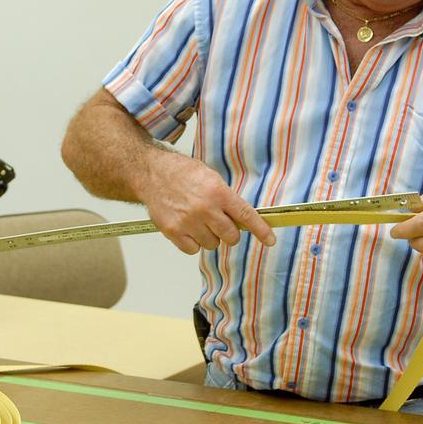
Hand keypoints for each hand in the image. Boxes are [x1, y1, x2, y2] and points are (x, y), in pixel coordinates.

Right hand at [137, 152, 276, 253]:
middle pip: (231, 236)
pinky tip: (188, 228)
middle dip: (229, 233)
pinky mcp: (173, 231)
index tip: (270, 240)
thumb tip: (243, 220)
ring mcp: (188, 222)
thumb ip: (226, 199)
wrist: (152, 173)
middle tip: (219, 223)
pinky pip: (193, 250)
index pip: (246, 216)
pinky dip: (193, 243)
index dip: (261, 230)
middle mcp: (205, 208)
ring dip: (209, 237)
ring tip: (198, 221)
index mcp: (218, 192)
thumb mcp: (211, 177)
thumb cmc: (182, 173)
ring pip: (212, 244)